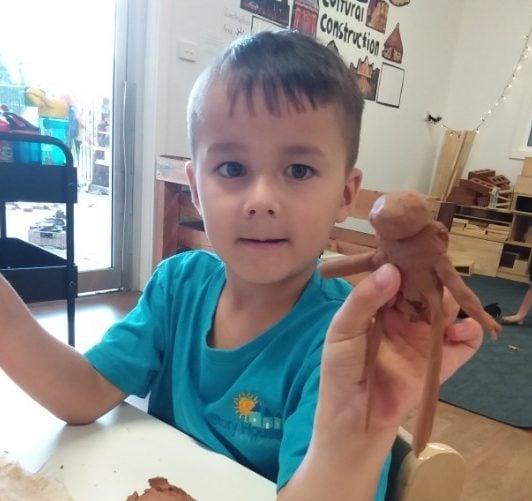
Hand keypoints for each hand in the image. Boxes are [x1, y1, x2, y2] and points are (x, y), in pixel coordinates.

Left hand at [316, 263, 482, 434]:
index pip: (397, 279)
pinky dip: (468, 332)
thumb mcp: (343, 329)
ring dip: (451, 303)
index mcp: (378, 307)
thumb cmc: (341, 369)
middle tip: (435, 274)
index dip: (406, 266)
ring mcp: (423, 339)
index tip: (416, 253)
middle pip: (424, 291)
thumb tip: (392, 270)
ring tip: (445, 302)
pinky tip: (459, 329)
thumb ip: (364, 300)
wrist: (353, 417)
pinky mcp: (439, 362)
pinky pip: (463, 343)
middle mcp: (403, 319)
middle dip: (431, 281)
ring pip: (445, 311)